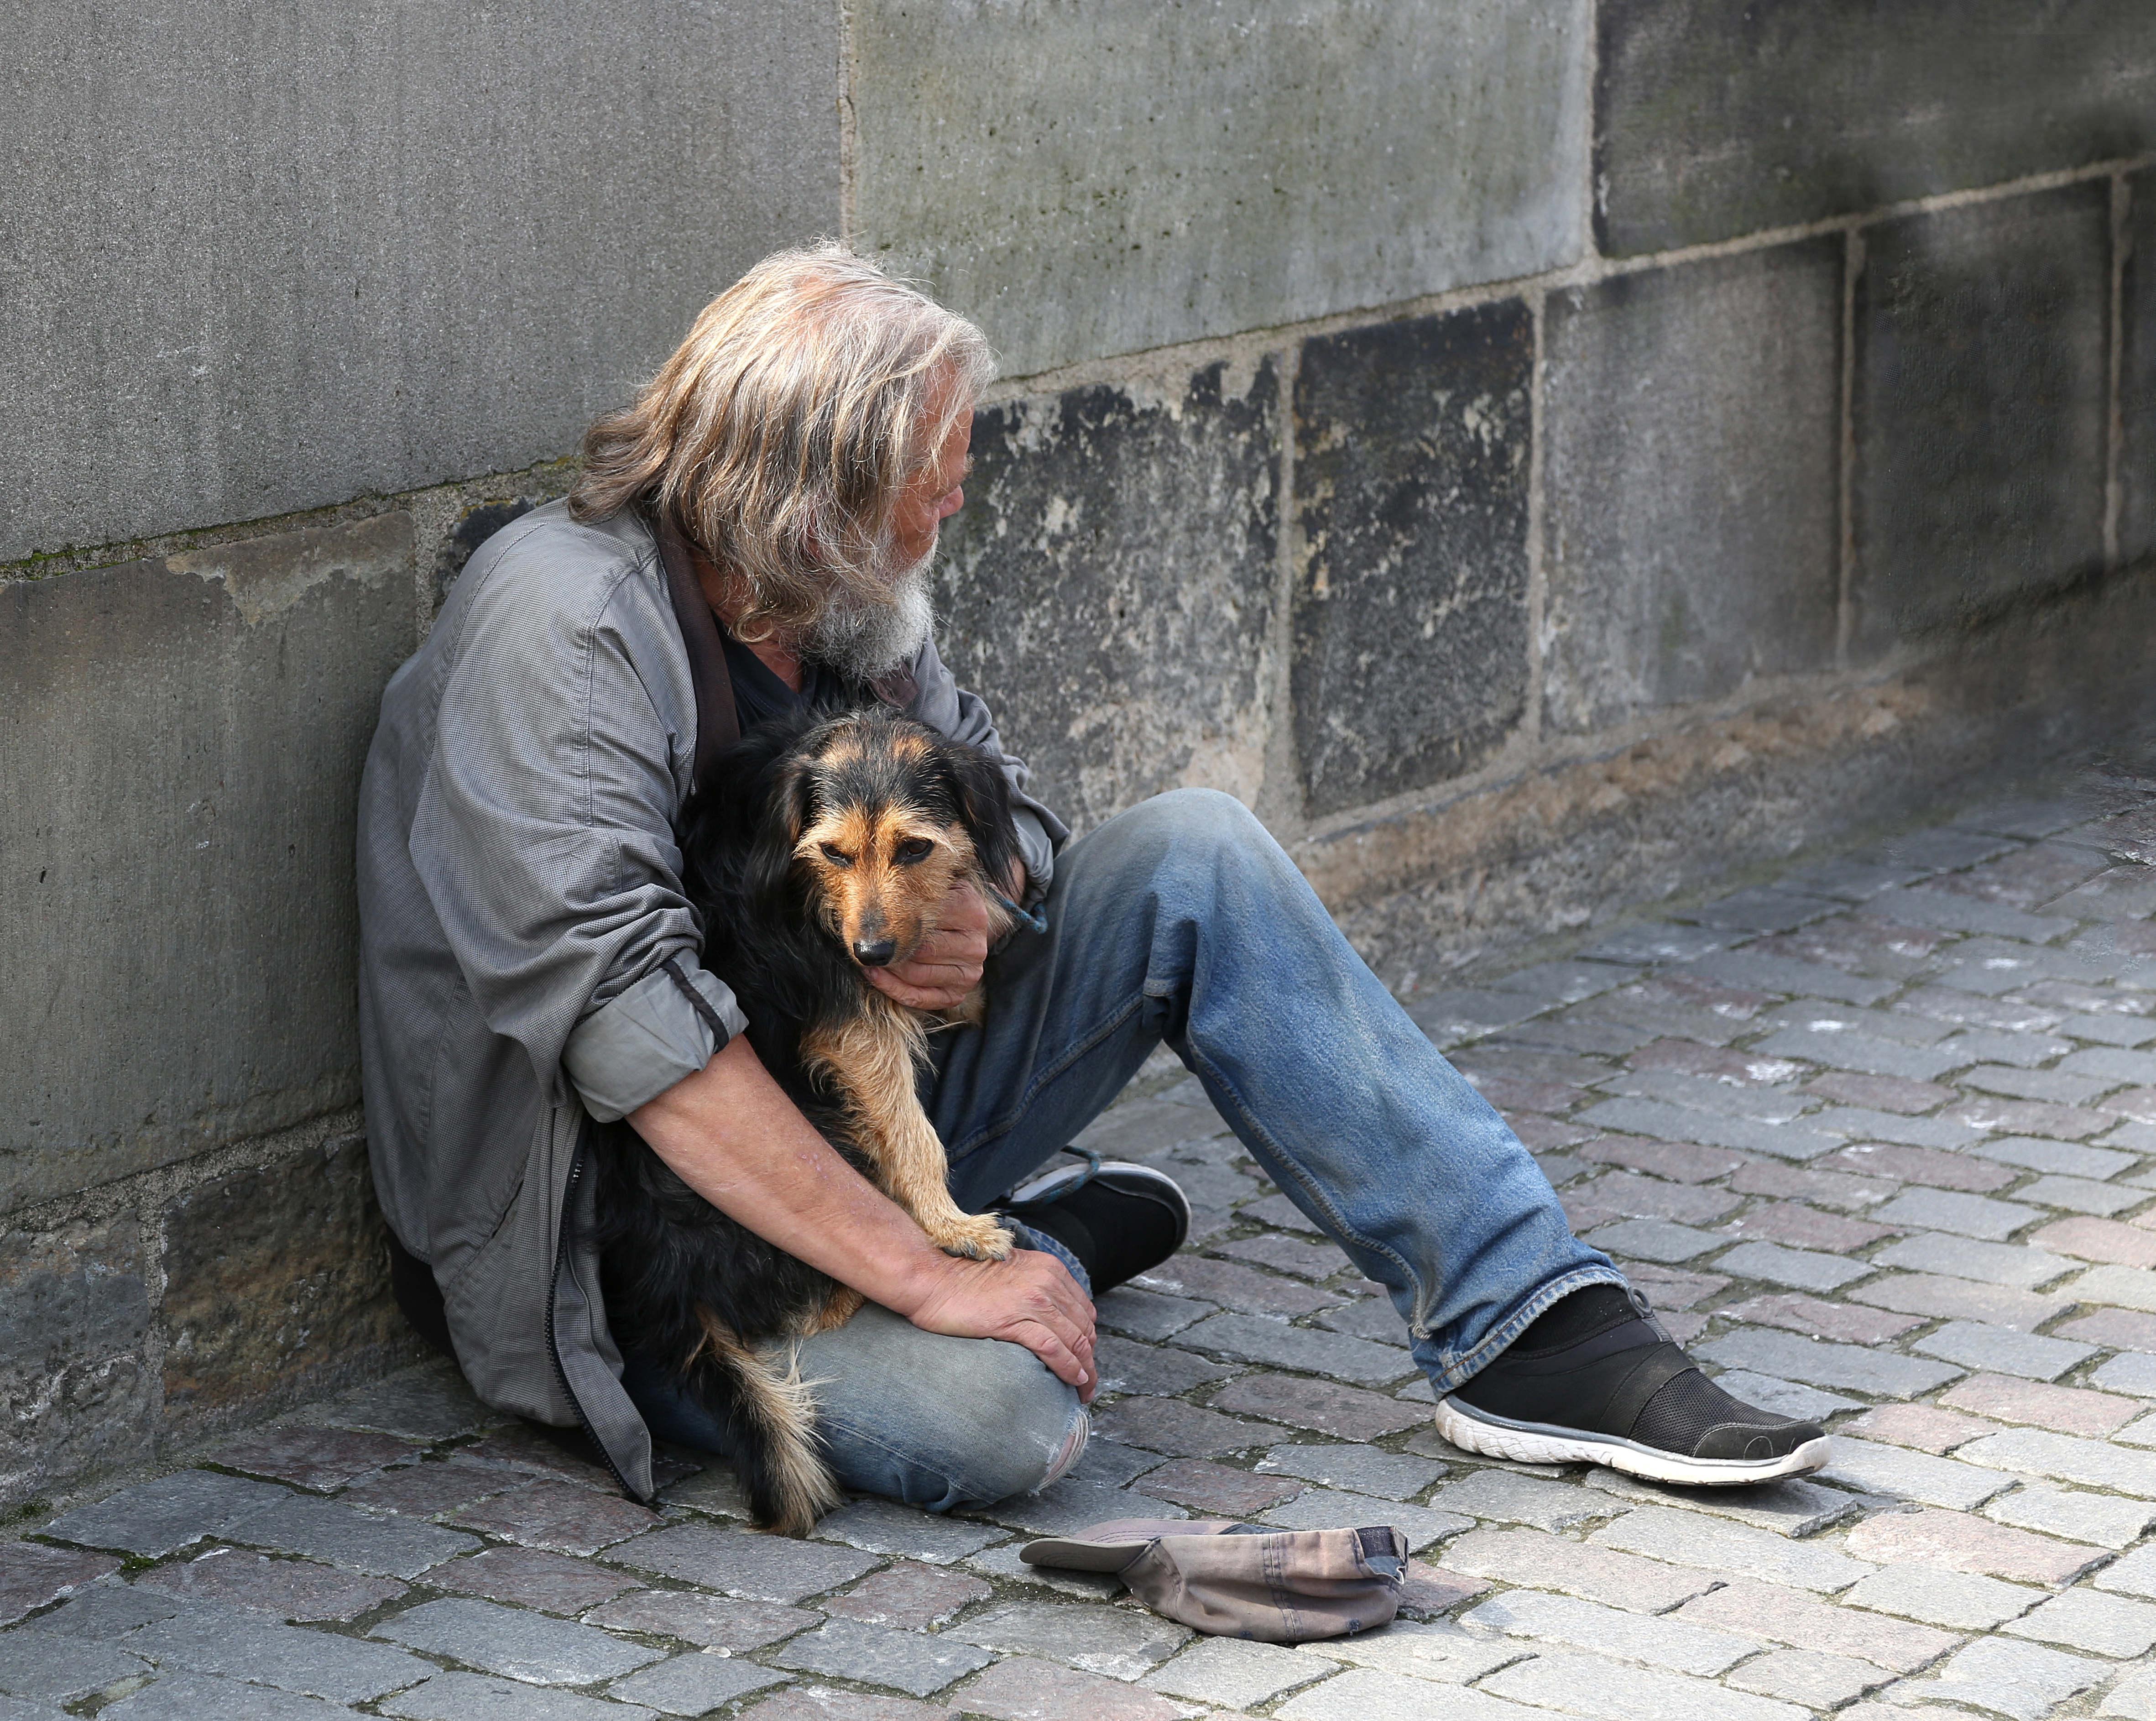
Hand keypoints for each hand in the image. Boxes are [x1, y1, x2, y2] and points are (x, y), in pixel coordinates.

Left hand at [864, 856, 1025, 1011]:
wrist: (963, 929)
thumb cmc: (938, 903)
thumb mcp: (935, 883)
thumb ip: (917, 873)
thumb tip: (876, 851)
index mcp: (971, 909)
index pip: (925, 917)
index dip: (892, 919)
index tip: (864, 916)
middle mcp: (976, 942)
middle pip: (919, 949)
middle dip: (888, 947)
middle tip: (863, 942)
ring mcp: (970, 970)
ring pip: (917, 974)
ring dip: (886, 969)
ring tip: (868, 957)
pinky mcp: (961, 992)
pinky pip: (921, 998)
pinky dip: (894, 989)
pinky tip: (876, 977)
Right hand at [903, 1246, 1097, 1401]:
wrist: (933, 1279)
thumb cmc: (967, 1281)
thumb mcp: (1014, 1274)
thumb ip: (1038, 1289)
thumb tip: (1055, 1322)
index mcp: (1050, 1269)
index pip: (1084, 1311)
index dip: (1089, 1340)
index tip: (1085, 1361)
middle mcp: (1047, 1281)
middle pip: (1084, 1329)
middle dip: (1090, 1360)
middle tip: (1088, 1384)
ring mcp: (1031, 1300)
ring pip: (1074, 1341)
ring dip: (1084, 1371)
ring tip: (1083, 1391)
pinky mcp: (1013, 1320)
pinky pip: (1052, 1348)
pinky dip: (1067, 1368)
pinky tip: (1072, 1380)